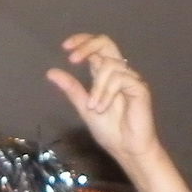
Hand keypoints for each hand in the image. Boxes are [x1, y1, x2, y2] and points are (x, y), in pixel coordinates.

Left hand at [47, 33, 158, 167]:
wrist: (126, 150)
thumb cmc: (110, 131)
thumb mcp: (84, 107)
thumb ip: (71, 89)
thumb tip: (51, 72)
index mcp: (105, 75)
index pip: (96, 47)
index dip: (82, 41)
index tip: (65, 47)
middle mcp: (119, 73)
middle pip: (106, 43)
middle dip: (87, 47)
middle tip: (72, 59)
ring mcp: (131, 79)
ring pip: (109, 66)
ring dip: (97, 87)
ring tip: (94, 108)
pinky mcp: (140, 88)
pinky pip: (120, 79)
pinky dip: (107, 93)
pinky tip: (102, 108)